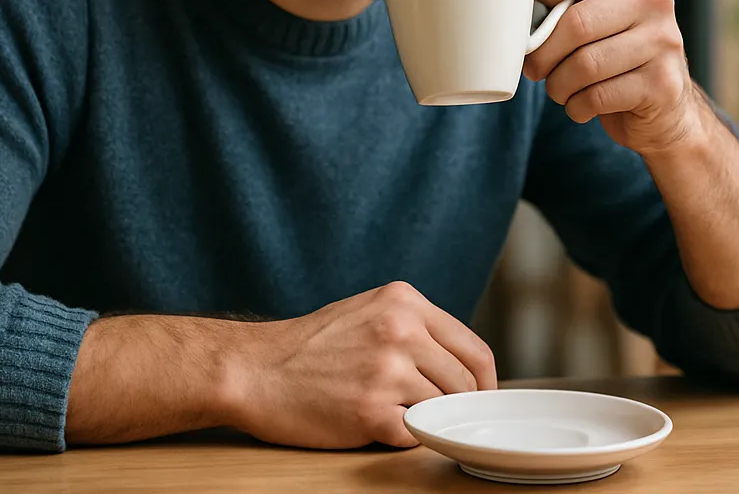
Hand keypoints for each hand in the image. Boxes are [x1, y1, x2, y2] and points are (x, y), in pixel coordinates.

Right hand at [227, 281, 495, 448]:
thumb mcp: (368, 311)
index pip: (473, 348)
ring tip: (392, 412)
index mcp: (404, 301)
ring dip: (424, 418)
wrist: (254, 370)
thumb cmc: (308, 347)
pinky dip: (402, 436)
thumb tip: (462, 364)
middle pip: (464, 382)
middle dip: (458, 404)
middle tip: (438, 413)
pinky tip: (376, 425)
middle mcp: (400, 330)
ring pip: (441, 408)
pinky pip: (413, 434)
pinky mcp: (370, 410)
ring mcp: (386, 370)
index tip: (479, 397)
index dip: (484, 381)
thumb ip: (415, 329)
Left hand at [524, 0, 710, 157]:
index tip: (535, 10)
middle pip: (576, 22)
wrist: (658, 99)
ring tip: (557, 86)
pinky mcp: (662, 84)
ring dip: (557, 84)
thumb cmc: (607, 39)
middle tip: (534, 66)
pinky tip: (580, 102)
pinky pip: (598, 97)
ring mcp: (663, 40)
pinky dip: (576, 106)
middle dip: (542, 53)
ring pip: (585, 65)